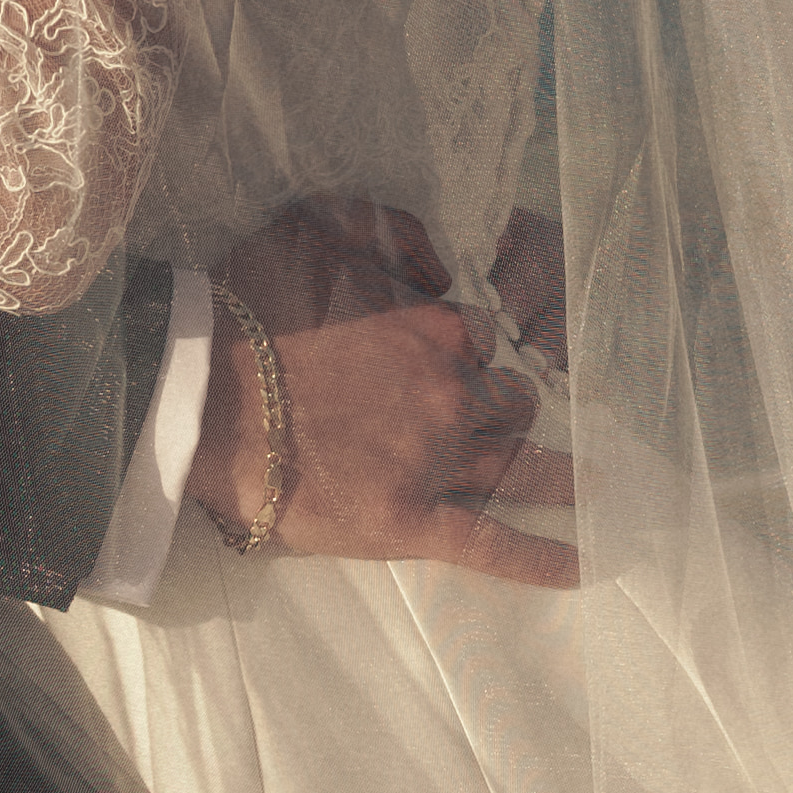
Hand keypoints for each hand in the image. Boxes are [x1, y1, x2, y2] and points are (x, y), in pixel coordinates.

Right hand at [219, 196, 574, 593]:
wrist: (197, 399)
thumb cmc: (247, 313)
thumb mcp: (316, 227)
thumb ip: (391, 232)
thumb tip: (440, 264)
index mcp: (436, 329)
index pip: (483, 339)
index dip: (470, 351)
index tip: (458, 361)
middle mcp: (449, 394)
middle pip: (512, 401)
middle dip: (509, 406)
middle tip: (503, 420)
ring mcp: (435, 462)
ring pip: (520, 467)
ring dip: (561, 476)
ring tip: (595, 489)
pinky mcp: (410, 521)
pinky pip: (493, 545)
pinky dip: (544, 558)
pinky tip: (587, 565)